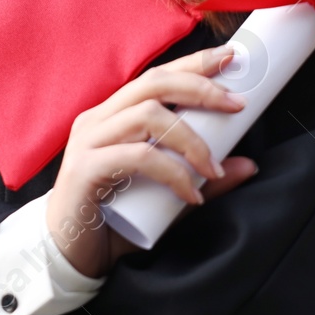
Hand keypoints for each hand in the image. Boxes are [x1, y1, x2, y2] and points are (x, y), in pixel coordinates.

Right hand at [46, 45, 261, 278]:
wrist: (68, 258)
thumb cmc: (112, 222)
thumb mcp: (167, 198)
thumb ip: (201, 179)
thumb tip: (247, 164)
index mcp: (113, 116)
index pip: (156, 77)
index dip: (193, 63)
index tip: (230, 57)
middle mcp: (98, 120)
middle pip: (152, 83)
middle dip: (199, 87)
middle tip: (236, 105)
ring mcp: (88, 141)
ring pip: (147, 115)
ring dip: (190, 138)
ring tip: (212, 168)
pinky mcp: (86, 169)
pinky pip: (138, 157)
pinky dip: (171, 172)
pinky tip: (190, 194)